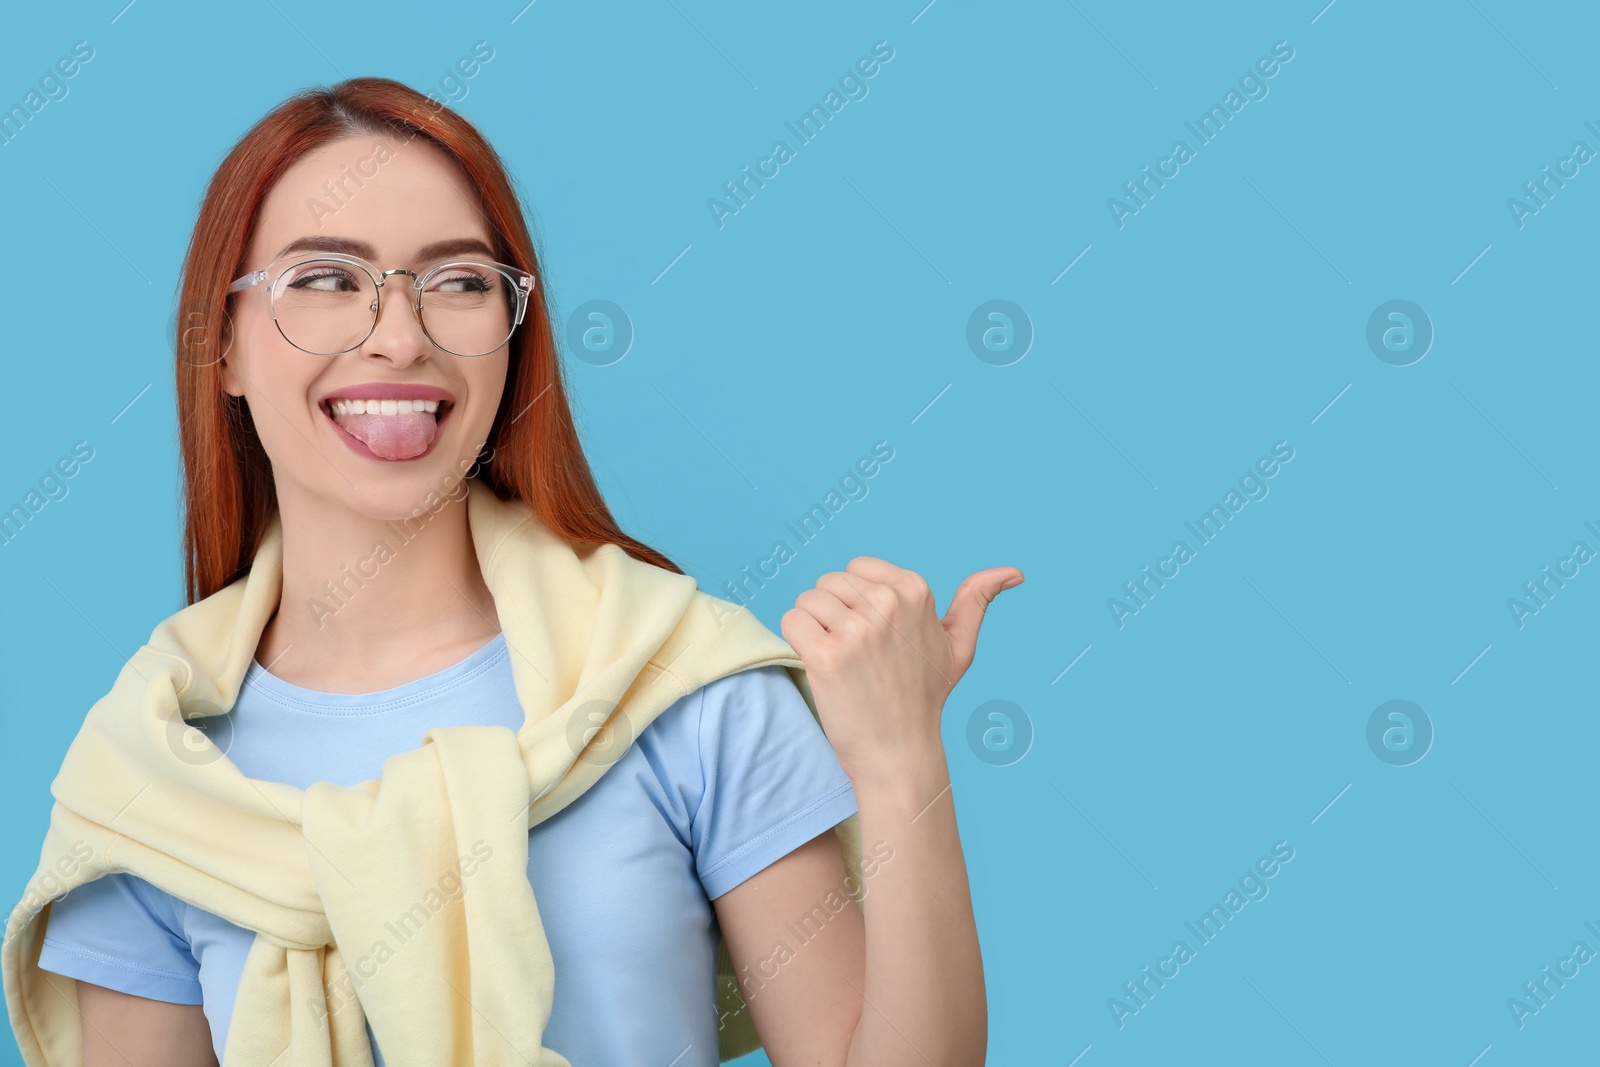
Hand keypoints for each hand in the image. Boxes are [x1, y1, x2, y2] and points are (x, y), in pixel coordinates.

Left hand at [780, 557, 1022, 787]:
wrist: (898, 752)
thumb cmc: (924, 697)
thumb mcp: (959, 646)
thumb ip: (977, 601)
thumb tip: (1013, 573)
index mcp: (915, 591)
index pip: (856, 568)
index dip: (856, 601)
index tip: (874, 635)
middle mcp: (887, 603)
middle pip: (828, 582)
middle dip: (832, 613)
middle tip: (855, 654)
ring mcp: (857, 629)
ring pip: (807, 599)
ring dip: (813, 627)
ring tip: (839, 660)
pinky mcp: (827, 654)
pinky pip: (792, 620)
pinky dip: (796, 639)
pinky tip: (819, 663)